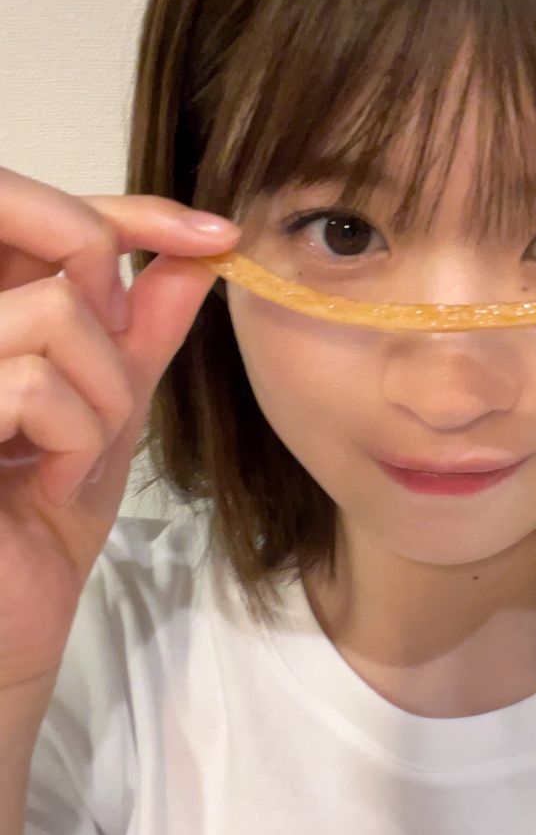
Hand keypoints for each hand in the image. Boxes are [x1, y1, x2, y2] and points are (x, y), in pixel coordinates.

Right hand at [0, 166, 239, 695]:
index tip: (216, 237)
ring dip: (105, 395)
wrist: (8, 625)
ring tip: (80, 454)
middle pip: (36, 225)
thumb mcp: (110, 409)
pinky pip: (33, 385)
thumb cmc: (41, 522)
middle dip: (107, 286)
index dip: (134, 210)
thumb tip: (201, 252)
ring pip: (56, 315)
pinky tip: (54, 485)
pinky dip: (77, 440)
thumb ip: (145, 329)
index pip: (43, 212)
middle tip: (115, 361)